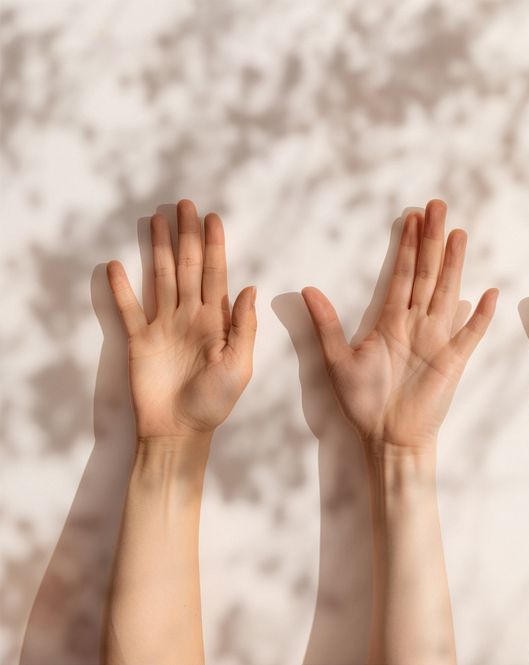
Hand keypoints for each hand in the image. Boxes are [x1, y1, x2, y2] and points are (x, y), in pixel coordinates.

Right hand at [107, 199, 256, 440]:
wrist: (180, 430)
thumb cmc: (215, 401)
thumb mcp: (240, 365)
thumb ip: (243, 326)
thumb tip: (248, 288)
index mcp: (216, 320)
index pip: (216, 274)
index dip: (214, 246)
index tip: (213, 218)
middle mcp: (189, 316)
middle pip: (188, 267)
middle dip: (187, 236)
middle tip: (185, 204)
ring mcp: (163, 326)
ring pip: (161, 278)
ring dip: (157, 250)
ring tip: (155, 220)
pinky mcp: (138, 341)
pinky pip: (128, 309)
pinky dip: (121, 288)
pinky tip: (115, 265)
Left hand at [302, 199, 497, 453]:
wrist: (387, 436)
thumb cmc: (363, 402)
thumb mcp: (337, 360)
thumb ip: (326, 325)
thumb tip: (307, 290)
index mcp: (390, 321)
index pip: (402, 274)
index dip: (408, 245)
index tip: (412, 216)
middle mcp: (416, 323)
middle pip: (427, 273)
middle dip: (432, 240)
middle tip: (437, 205)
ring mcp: (437, 339)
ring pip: (447, 292)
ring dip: (454, 264)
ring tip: (459, 234)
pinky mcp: (452, 361)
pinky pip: (469, 334)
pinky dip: (479, 316)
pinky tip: (489, 294)